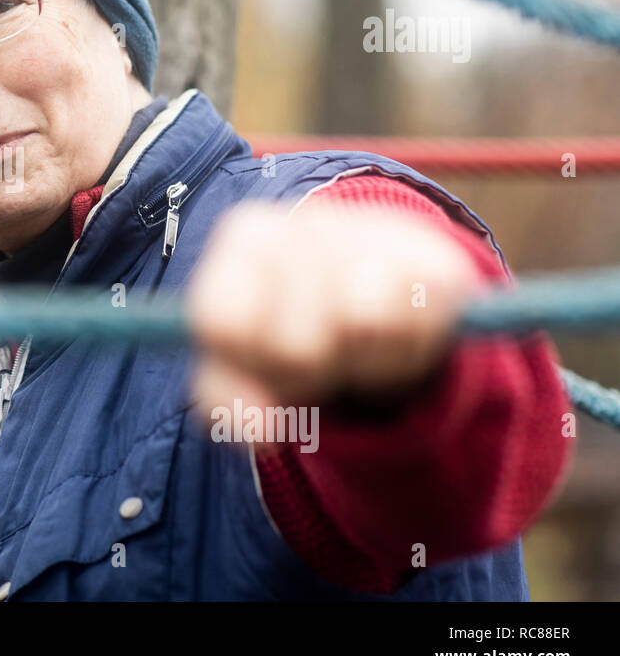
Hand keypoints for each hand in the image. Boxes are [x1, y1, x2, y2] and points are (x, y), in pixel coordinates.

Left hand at [185, 201, 482, 418]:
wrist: (382, 280)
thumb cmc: (291, 323)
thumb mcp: (244, 359)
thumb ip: (226, 395)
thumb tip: (261, 433)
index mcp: (247, 237)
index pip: (224, 321)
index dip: (247, 360)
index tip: (261, 354)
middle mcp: (304, 222)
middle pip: (295, 343)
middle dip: (307, 369)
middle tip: (318, 350)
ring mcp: (372, 233)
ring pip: (360, 327)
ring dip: (361, 361)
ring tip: (356, 341)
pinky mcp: (432, 258)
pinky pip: (413, 328)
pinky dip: (405, 352)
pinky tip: (396, 331)